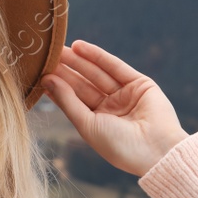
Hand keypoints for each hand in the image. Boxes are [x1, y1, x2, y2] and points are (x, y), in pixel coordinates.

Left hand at [40, 39, 188, 177]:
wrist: (157, 151)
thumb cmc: (120, 146)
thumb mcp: (88, 125)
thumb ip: (68, 101)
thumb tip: (47, 80)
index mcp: (98, 123)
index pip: (74, 100)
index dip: (58, 86)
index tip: (40, 72)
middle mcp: (111, 108)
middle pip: (83, 84)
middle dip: (66, 70)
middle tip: (46, 55)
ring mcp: (126, 95)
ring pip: (97, 73)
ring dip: (78, 60)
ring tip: (59, 48)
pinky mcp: (140, 83)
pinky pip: (115, 66)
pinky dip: (97, 56)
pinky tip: (79, 47)